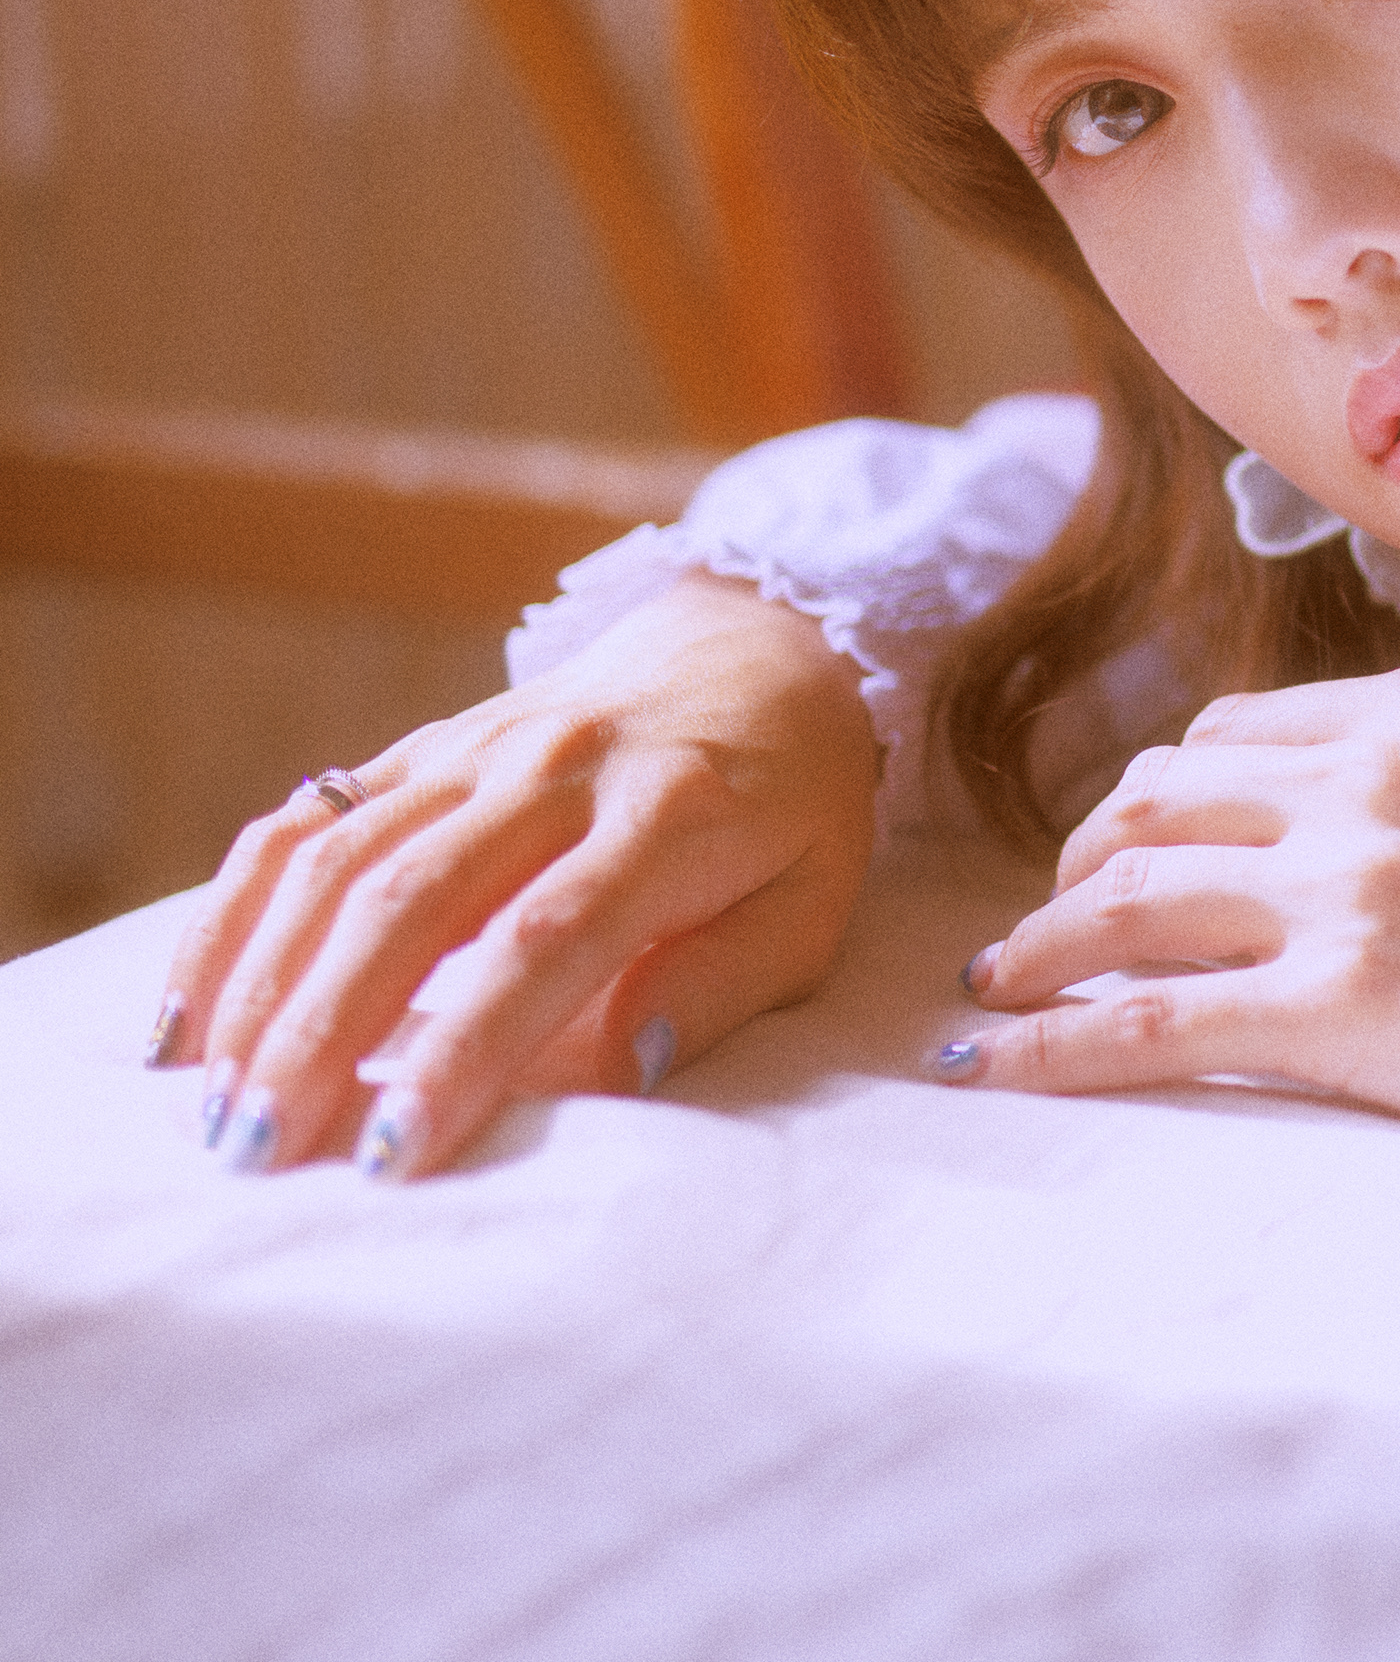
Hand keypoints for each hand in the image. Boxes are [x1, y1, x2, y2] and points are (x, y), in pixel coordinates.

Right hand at [152, 572, 879, 1179]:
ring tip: (217, 1110)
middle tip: (263, 1153)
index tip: (397, 1152)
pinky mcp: (419, 747)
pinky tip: (185, 1017)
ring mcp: (476, 749)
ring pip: (337, 861)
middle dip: (323, 1034)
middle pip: (411, 900)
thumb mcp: (813, 902)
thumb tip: (620, 1074)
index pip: (545, 940)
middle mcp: (556, 771)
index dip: (462, 1048)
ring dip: (261, 986)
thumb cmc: (793, 806)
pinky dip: (230, 914)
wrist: (757, 647)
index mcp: (669, 816)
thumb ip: (724, 985)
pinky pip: (303, 822)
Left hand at [944, 656, 1399, 1134]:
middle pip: (1152, 802)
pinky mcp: (1331, 1005)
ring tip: (997, 987)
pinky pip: (1141, 1023)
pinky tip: (981, 1068)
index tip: (1130, 841)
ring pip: (1123, 903)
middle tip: (1048, 921)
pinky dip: (1043, 1046)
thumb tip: (1334, 824)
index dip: (1157, 792)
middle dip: (1078, 862)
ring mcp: (1344, 891)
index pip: (1229, 731)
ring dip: (1037, 948)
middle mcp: (1366, 781)